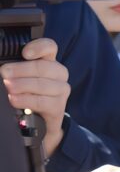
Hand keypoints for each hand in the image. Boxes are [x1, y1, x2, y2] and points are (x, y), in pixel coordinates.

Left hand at [2, 38, 69, 158]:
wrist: (39, 124)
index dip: (39, 47)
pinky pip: (43, 101)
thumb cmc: (27, 97)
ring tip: (8, 87)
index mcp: (49, 62)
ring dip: (22, 85)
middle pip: (44, 66)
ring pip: (43, 84)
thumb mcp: (21, 79)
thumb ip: (15, 70)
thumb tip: (2, 68)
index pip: (49, 47)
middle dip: (21, 69)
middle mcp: (58, 74)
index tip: (24, 54)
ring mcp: (61, 90)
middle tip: (4, 73)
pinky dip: (26, 100)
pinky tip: (14, 100)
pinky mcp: (59, 107)